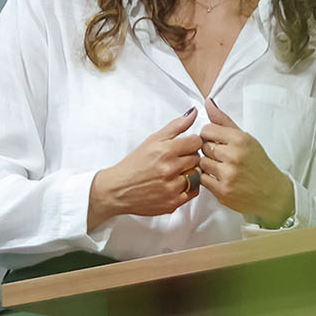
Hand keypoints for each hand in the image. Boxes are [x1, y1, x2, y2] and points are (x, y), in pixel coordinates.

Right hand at [87, 107, 203, 229]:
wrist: (118, 189)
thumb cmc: (134, 164)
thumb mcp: (153, 140)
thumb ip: (176, 126)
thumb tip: (193, 113)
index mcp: (166, 151)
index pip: (196, 142)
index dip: (192, 143)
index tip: (186, 146)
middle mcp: (170, 169)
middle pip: (197, 158)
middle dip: (190, 157)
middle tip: (178, 159)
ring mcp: (172, 187)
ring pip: (197, 175)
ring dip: (190, 172)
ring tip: (177, 172)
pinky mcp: (172, 202)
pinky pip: (193, 192)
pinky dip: (188, 187)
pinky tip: (176, 183)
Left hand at [193, 98, 296, 226]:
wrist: (271, 192)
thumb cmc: (258, 164)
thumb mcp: (246, 138)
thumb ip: (224, 121)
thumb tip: (208, 103)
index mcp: (240, 139)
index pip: (207, 130)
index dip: (209, 135)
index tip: (217, 141)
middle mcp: (234, 156)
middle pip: (203, 146)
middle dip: (210, 151)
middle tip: (222, 156)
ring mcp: (228, 174)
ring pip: (201, 163)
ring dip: (208, 165)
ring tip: (222, 167)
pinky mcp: (223, 191)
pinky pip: (203, 179)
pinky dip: (209, 179)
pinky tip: (220, 178)